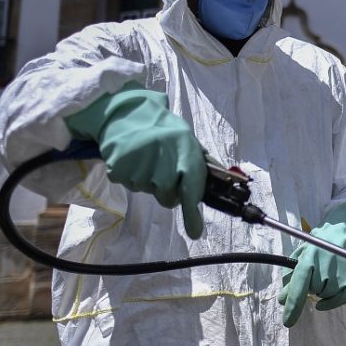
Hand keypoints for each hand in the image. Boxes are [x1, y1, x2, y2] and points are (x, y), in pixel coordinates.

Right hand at [65, 85, 206, 237]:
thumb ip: (204, 162)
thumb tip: (227, 180)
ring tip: (147, 158)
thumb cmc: (164, 130)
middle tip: (162, 170)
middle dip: (167, 190)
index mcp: (185, 149)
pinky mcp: (118, 168)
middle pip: (168, 197)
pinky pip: (129, 184)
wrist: (127, 114)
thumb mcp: (188, 140)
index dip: (193, 212)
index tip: (195, 231)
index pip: (192, 187)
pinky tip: (133, 159)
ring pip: (147, 191)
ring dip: (148, 181)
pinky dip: (131, 175)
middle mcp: (163, 158)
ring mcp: (140, 164)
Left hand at [278, 202, 345, 326]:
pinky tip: (328, 295)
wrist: (345, 233)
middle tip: (315, 272)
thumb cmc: (319, 245)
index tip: (288, 322)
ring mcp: (340, 275)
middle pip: (311, 292)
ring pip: (324, 297)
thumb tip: (283, 299)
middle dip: (310, 287)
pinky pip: (338, 301)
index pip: (299, 286)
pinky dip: (330, 302)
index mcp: (309, 259)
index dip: (293, 305)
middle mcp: (325, 268)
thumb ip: (290, 277)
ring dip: (322, 291)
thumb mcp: (300, 255)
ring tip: (326, 274)